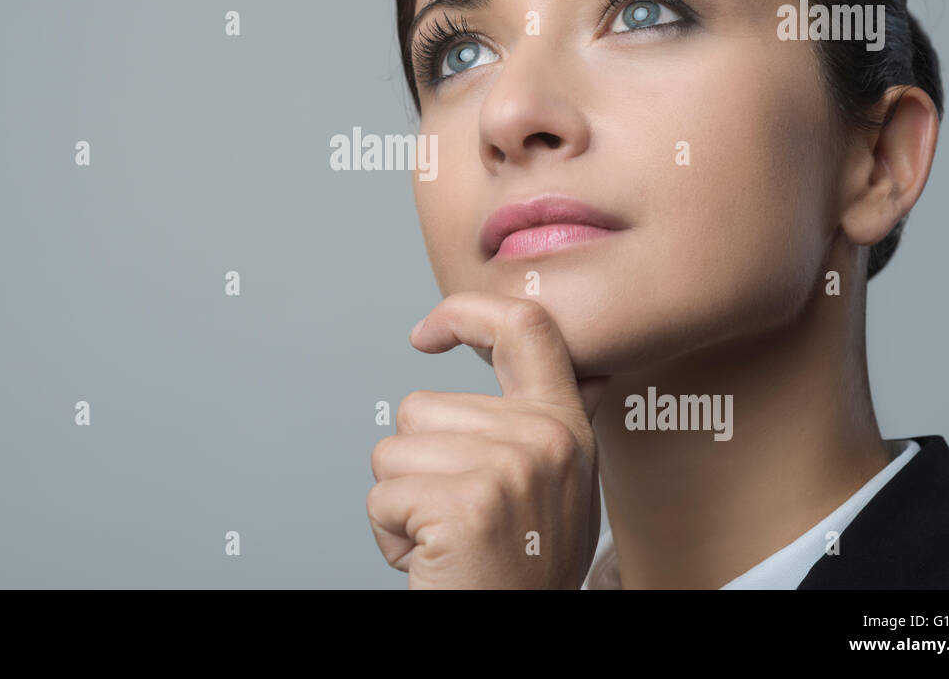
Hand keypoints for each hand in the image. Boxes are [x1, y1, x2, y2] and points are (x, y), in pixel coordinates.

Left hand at [367, 292, 606, 588]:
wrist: (512, 638)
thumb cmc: (518, 571)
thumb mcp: (552, 487)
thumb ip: (536, 423)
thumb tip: (523, 358)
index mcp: (566, 426)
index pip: (526, 325)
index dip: (469, 311)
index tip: (427, 332)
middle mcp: (548, 439)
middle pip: (420, 405)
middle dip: (416, 467)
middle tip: (462, 522)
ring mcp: (512, 469)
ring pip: (392, 451)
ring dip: (400, 503)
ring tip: (450, 542)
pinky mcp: (470, 505)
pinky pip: (381, 497)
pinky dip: (389, 537)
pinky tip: (435, 563)